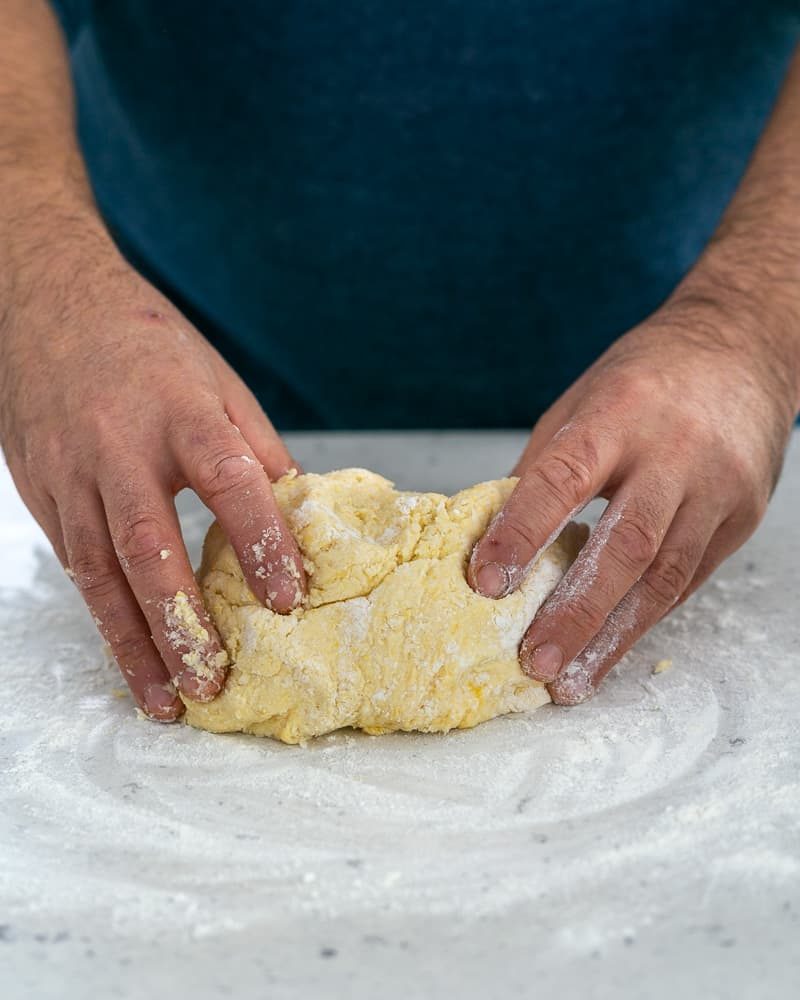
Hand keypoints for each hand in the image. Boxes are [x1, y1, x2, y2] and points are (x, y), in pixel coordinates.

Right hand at [0, 210, 305, 720]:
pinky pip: (76, 567)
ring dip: (134, 643)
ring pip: (100, 572)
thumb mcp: (218, 381)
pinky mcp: (43, 495)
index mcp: (178, 408)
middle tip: (213, 682)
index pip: (226, 480)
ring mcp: (70, 474)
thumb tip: (302, 518)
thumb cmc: (146, 345)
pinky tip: (131, 659)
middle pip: (146, 544)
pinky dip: (105, 619)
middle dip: (180, 620)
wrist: (48, 305)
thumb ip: (258, 451)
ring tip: (169, 700)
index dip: (260, 539)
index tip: (287, 597)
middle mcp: (117, 447)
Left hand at [468, 288, 797, 703]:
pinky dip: (644, 617)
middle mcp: (674, 453)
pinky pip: (688, 578)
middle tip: (535, 660)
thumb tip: (496, 537)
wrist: (741, 349)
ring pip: (665, 576)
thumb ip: (542, 468)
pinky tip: (610, 648)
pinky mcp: (740, 516)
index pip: (562, 478)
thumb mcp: (581, 402)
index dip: (522, 532)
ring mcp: (717, 488)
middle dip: (577, 611)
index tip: (485, 581)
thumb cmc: (646, 376)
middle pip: (627, 543)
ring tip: (571, 681)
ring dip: (613, 637)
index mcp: (618, 413)